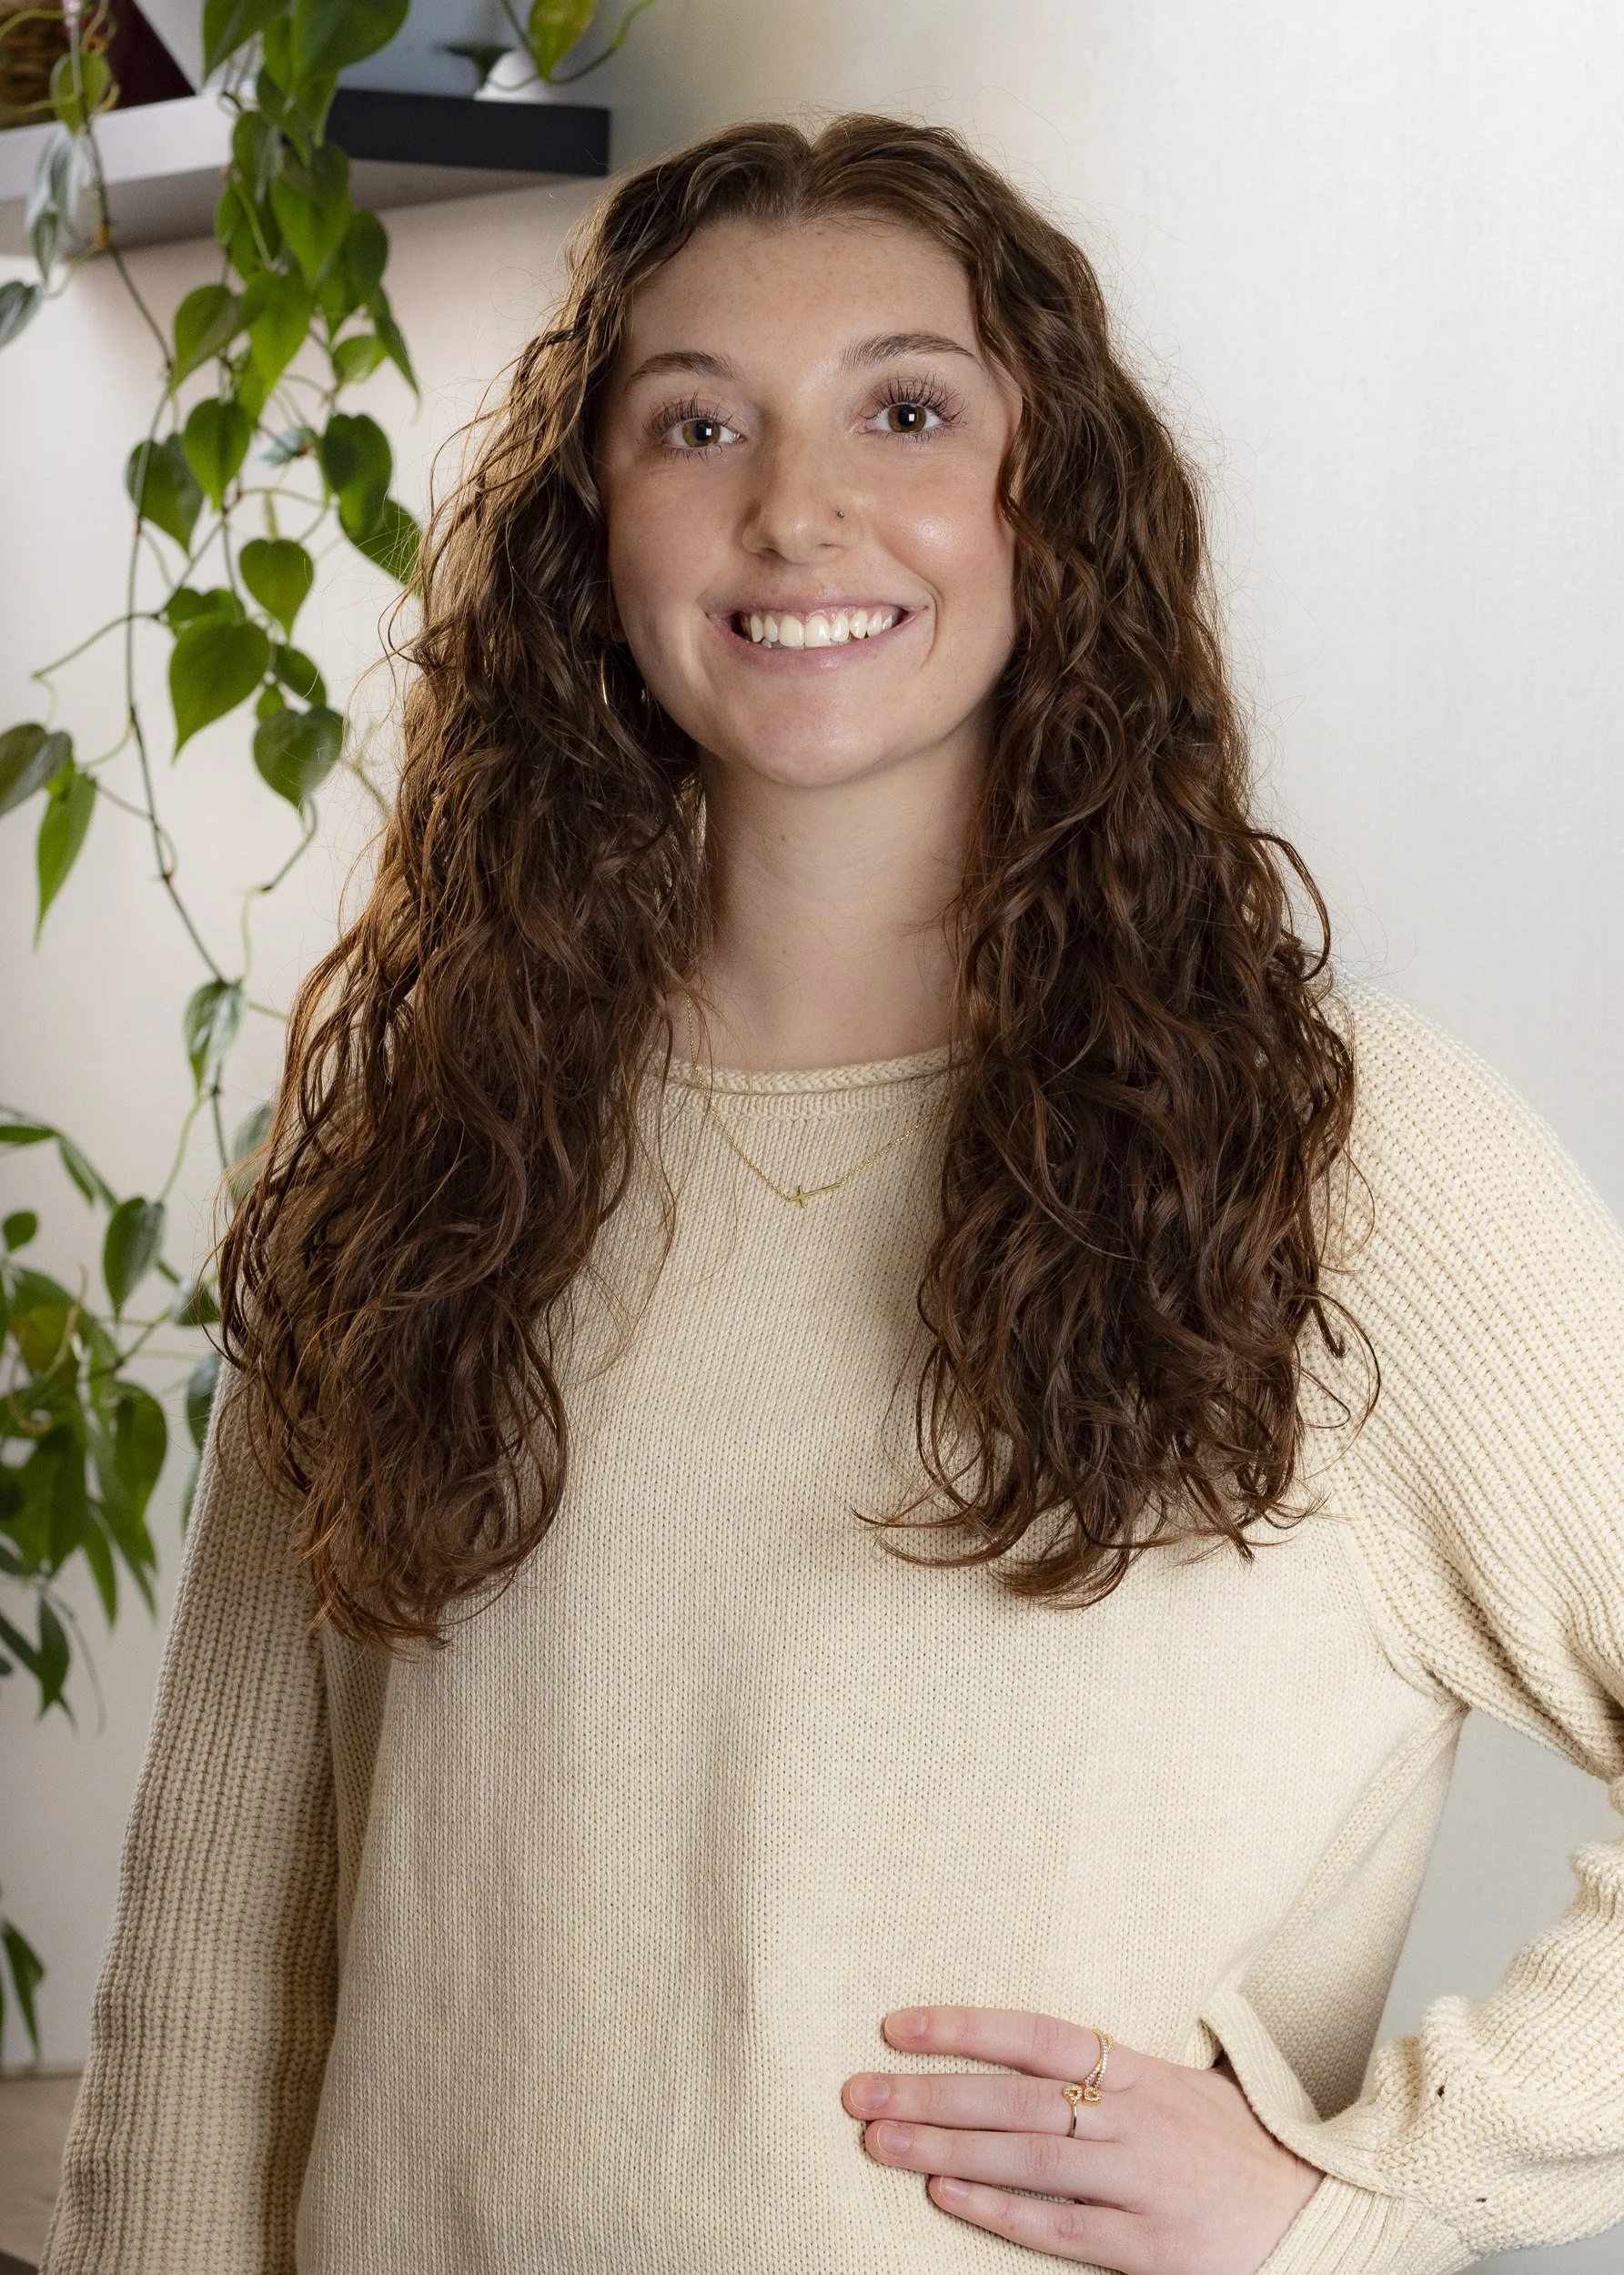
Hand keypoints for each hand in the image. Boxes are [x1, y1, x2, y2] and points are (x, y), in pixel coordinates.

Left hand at [841, 2005, 1320, 2273]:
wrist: (1324, 2216)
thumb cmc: (1238, 2148)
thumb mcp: (1180, 2086)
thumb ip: (1110, 2072)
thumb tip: (1025, 2055)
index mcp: (1140, 2071)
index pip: (1037, 2036)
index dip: (965, 2027)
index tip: (895, 2026)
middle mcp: (1136, 2119)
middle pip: (1014, 2097)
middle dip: (930, 2093)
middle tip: (859, 2092)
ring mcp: (1143, 2182)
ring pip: (1027, 2158)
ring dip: (944, 2150)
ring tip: (880, 2142)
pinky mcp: (1152, 2247)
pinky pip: (1060, 2226)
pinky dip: (998, 2212)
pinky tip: (946, 2198)